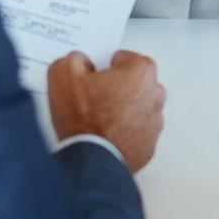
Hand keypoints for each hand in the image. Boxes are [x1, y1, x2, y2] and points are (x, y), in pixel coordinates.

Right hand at [47, 50, 165, 172]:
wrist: (90, 160)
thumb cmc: (83, 119)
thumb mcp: (63, 74)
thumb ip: (75, 59)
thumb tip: (80, 62)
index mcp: (141, 72)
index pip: (124, 59)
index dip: (104, 67)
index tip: (93, 77)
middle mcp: (155, 94)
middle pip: (133, 83)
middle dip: (116, 88)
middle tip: (93, 100)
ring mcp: (154, 122)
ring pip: (136, 108)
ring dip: (121, 111)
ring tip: (97, 121)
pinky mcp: (149, 145)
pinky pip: (136, 132)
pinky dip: (124, 133)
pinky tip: (104, 137)